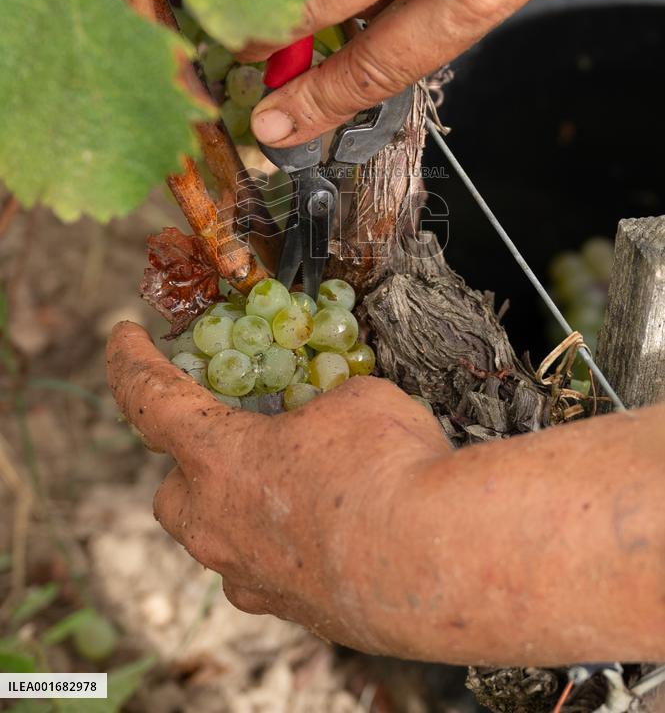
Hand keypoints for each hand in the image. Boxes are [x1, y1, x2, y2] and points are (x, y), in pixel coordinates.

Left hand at [107, 322, 664, 664]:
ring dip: (242, 508)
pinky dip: (287, 545)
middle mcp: (217, 525)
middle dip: (192, 463)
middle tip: (232, 439)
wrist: (440, 561)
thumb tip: (329, 423)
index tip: (122, 336)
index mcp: (217, 457)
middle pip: (174, 491)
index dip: (131, 363)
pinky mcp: (294, 612)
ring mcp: (252, 578)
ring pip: (221, 538)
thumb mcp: (354, 400)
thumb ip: (323, 407)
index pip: (149, 400)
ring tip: (297, 486)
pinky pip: (269, 571)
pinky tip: (333, 529)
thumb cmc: (388, 465)